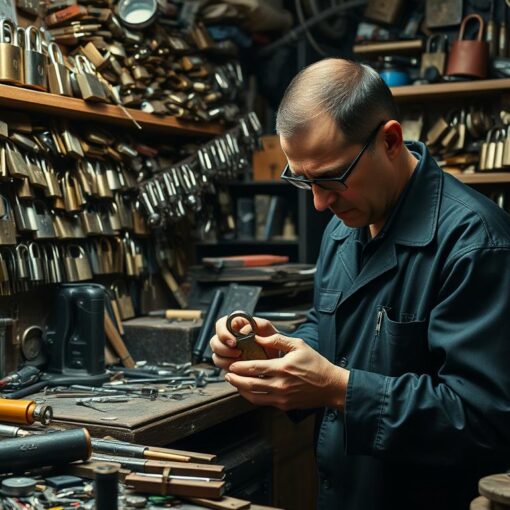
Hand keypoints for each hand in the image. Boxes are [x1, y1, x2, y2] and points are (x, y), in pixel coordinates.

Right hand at [209, 315, 278, 370]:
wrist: (275, 360)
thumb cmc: (271, 341)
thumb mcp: (268, 329)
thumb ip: (258, 324)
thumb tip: (244, 330)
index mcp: (236, 324)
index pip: (222, 324)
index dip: (224, 333)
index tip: (234, 342)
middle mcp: (228, 335)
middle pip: (215, 340)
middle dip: (223, 348)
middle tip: (238, 353)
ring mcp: (226, 349)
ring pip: (215, 353)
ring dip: (225, 358)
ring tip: (240, 360)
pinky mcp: (227, 360)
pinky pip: (220, 363)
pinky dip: (227, 366)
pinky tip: (238, 367)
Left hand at [224, 333, 348, 411]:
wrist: (331, 386)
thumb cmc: (316, 364)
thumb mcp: (298, 345)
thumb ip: (277, 340)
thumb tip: (259, 338)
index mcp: (283, 368)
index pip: (255, 368)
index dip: (240, 367)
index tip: (232, 364)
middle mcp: (280, 385)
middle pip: (250, 385)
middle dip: (236, 380)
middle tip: (228, 374)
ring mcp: (282, 398)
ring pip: (254, 397)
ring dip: (241, 390)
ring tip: (234, 382)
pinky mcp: (284, 405)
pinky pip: (263, 402)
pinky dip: (252, 397)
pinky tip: (248, 390)